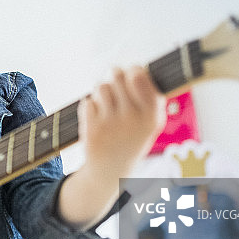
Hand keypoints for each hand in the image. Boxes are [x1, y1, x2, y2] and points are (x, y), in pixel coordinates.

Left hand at [58, 66, 164, 226]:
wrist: (111, 171)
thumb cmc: (132, 140)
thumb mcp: (149, 122)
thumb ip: (148, 96)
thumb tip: (136, 67)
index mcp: (152, 115)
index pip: (139, 75)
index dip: (133, 70)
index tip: (132, 73)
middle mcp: (133, 118)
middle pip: (117, 75)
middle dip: (114, 77)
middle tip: (115, 86)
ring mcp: (111, 123)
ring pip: (100, 86)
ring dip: (100, 91)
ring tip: (106, 104)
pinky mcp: (92, 128)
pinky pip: (87, 101)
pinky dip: (89, 107)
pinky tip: (97, 119)